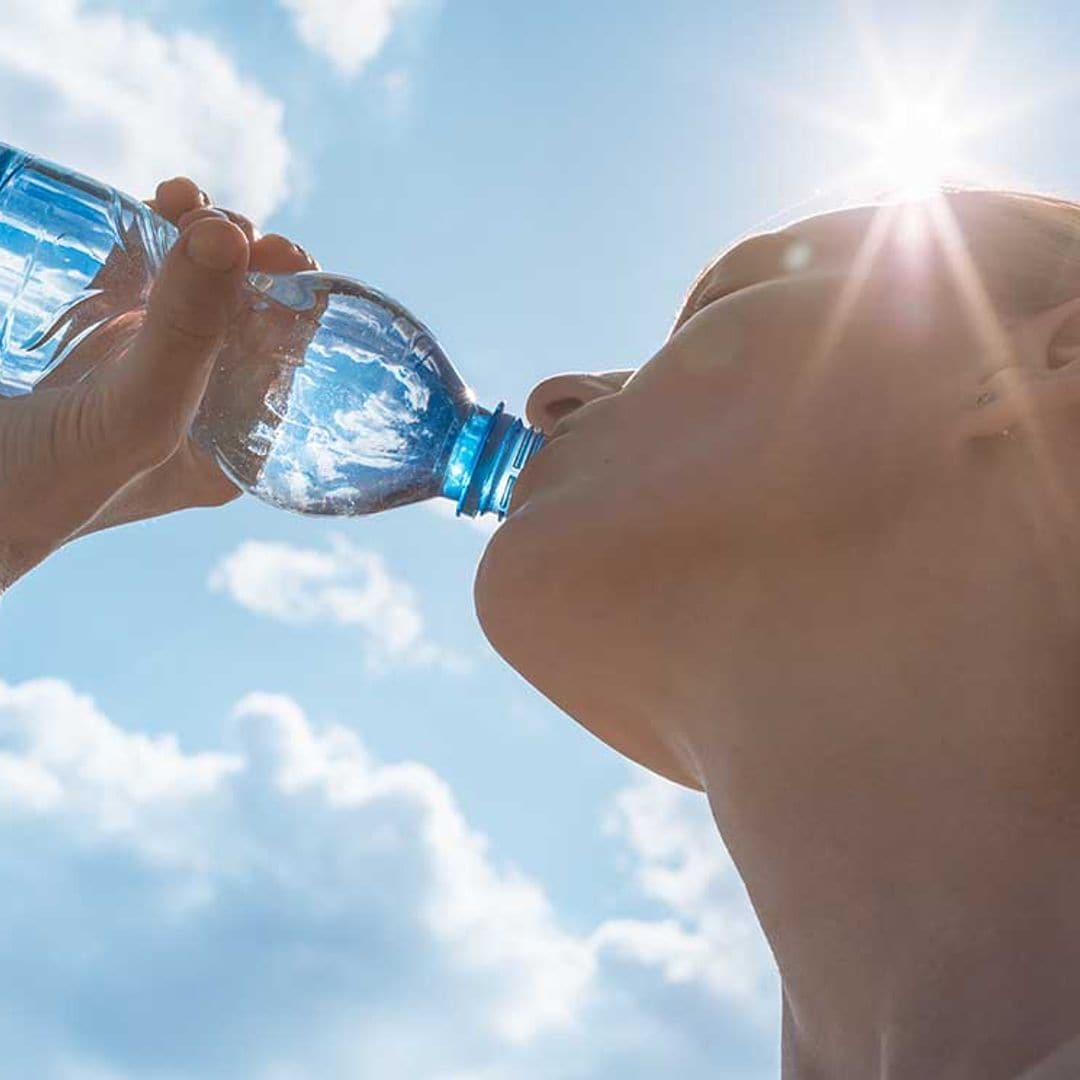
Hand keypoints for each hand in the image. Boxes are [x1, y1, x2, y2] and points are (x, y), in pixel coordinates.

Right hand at [0, 178, 316, 591]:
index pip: (286, 362)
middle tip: (226, 226)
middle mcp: (194, 399)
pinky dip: (150, 228)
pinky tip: (161, 202)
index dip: (295, 302)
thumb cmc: (44, 487)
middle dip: (245, 259)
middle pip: (243, 311)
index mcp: (229, 440)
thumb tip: (232, 233)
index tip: (282, 253)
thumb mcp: (135, 417)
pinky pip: (134, 268)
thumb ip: (188, 337)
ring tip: (186, 200)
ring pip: (192, 281)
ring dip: (201, 233)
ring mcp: (138, 359)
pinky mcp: (86, 328)